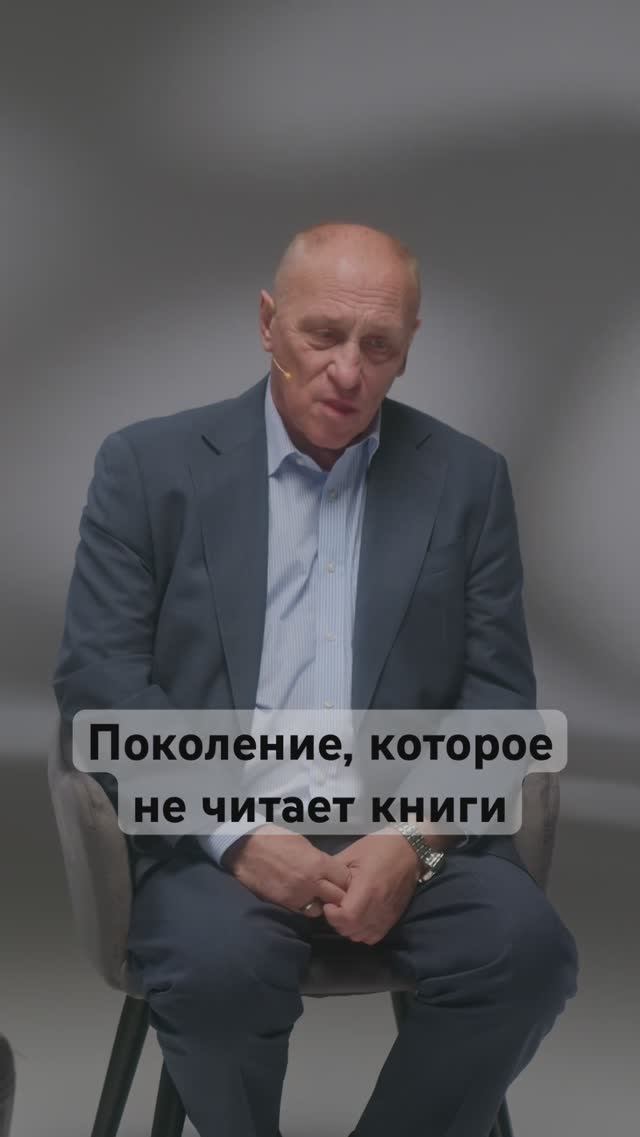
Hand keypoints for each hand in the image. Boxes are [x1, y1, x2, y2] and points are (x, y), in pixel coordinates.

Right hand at [222, 824, 351, 915]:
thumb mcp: (304, 845)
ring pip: (321, 910)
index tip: (344, 880)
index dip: (346, 880)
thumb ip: (320, 860)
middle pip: (338, 898)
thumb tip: (329, 871)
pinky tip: (301, 898)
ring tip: (316, 896)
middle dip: (339, 896)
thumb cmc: (276, 840)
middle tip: (336, 892)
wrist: (247, 848)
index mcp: (319, 863)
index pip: (346, 879)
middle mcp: (311, 882)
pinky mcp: (284, 904)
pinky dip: (305, 907)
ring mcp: (298, 896)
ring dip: (322, 904)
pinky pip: (302, 911)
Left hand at [320, 832, 422, 944]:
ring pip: (362, 936)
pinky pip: (374, 936)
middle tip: (334, 907)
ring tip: (345, 913)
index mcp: (368, 887)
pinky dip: (362, 932)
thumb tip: (318, 886)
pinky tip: (358, 919)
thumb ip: (333, 873)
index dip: (333, 915)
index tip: (328, 903)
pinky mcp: (393, 918)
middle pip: (353, 929)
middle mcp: (379, 905)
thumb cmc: (378, 848)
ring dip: (349, 929)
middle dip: (337, 922)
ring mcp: (388, 914)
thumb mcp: (351, 854)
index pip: (347, 917)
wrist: (409, 850)